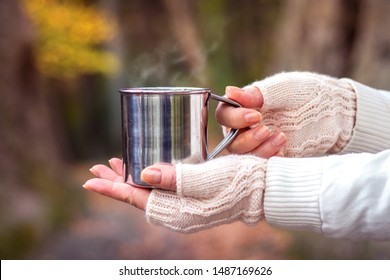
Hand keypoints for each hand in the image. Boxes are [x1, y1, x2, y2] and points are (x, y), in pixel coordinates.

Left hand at [84, 155, 266, 232]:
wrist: (263, 189)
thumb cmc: (238, 184)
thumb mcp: (207, 179)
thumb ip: (175, 178)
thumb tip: (144, 173)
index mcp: (177, 212)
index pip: (137, 199)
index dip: (113, 189)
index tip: (91, 179)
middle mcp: (177, 212)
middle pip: (139, 196)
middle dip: (117, 182)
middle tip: (98, 168)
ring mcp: (185, 204)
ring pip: (150, 191)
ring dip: (132, 177)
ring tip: (116, 165)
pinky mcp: (193, 195)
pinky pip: (163, 187)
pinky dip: (150, 175)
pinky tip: (147, 166)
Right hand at [217, 72, 356, 156]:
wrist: (333, 112)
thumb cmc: (306, 93)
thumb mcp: (282, 89)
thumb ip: (255, 93)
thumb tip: (228, 91)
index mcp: (244, 108)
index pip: (224, 116)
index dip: (234, 118)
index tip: (256, 115)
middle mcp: (246, 128)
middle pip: (230, 141)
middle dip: (247, 138)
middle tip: (267, 130)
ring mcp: (258, 145)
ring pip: (243, 156)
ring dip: (258, 149)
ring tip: (282, 137)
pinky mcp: (271, 157)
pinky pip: (260, 165)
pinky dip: (269, 159)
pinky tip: (283, 151)